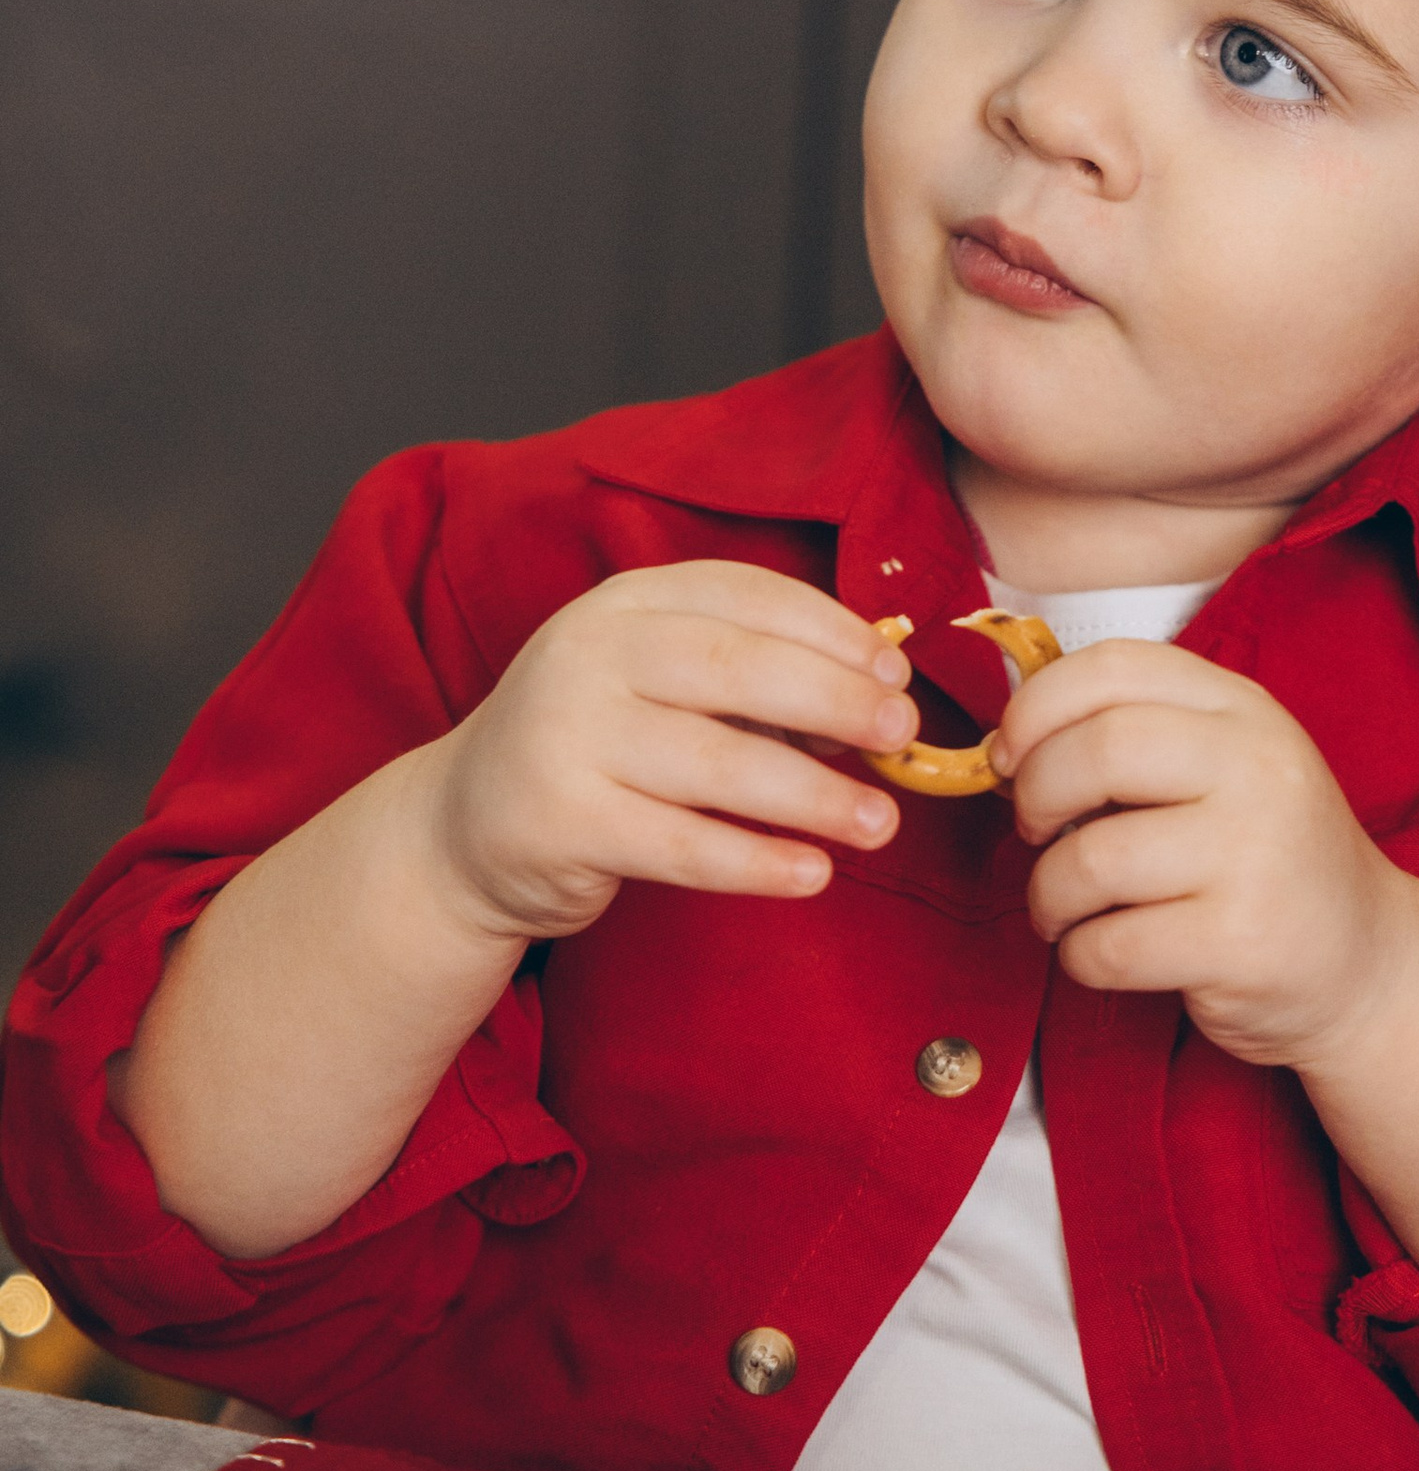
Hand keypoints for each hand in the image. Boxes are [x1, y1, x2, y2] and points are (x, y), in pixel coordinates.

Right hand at [421, 562, 918, 942]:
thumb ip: (755, 675)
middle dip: (834, 699)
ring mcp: (568, 736)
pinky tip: (813, 874)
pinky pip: (679, 845)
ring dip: (813, 795)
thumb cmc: (598, 743)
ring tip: (881, 822)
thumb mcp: (659, 681)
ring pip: (716, 762)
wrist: (464, 824)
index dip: (831, 631)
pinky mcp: (562, 821)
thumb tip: (879, 692)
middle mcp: (589, 655)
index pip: (744, 596)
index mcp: (625, 603)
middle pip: (736, 667)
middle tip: (901, 736)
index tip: (895, 673)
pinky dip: (755, 862)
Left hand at [997, 643, 1411, 1068]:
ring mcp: (1254, 857)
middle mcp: (1259, 769)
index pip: (1114, 667)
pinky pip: (1107, 946)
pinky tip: (1102, 951)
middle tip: (1033, 831)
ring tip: (1064, 909)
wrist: (1367, 961)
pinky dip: (1079, 955)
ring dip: (1048, 895)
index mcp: (1244, 710)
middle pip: (1097, 750)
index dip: (1035, 706)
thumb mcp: (1225, 768)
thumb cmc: (1266, 859)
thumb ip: (1135, 738)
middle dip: (1034, 795)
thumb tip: (1005, 750)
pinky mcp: (1239, 943)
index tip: (1009, 755)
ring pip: (1088, 861)